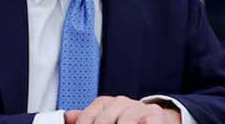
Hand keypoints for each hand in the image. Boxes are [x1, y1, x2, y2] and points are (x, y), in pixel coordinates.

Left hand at [64, 96, 181, 123]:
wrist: (158, 119)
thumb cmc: (128, 121)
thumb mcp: (106, 119)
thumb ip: (87, 118)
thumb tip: (67, 117)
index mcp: (104, 104)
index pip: (87, 118)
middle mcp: (119, 103)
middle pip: (103, 121)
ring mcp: (137, 107)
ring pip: (124, 122)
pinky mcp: (154, 114)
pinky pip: (145, 121)